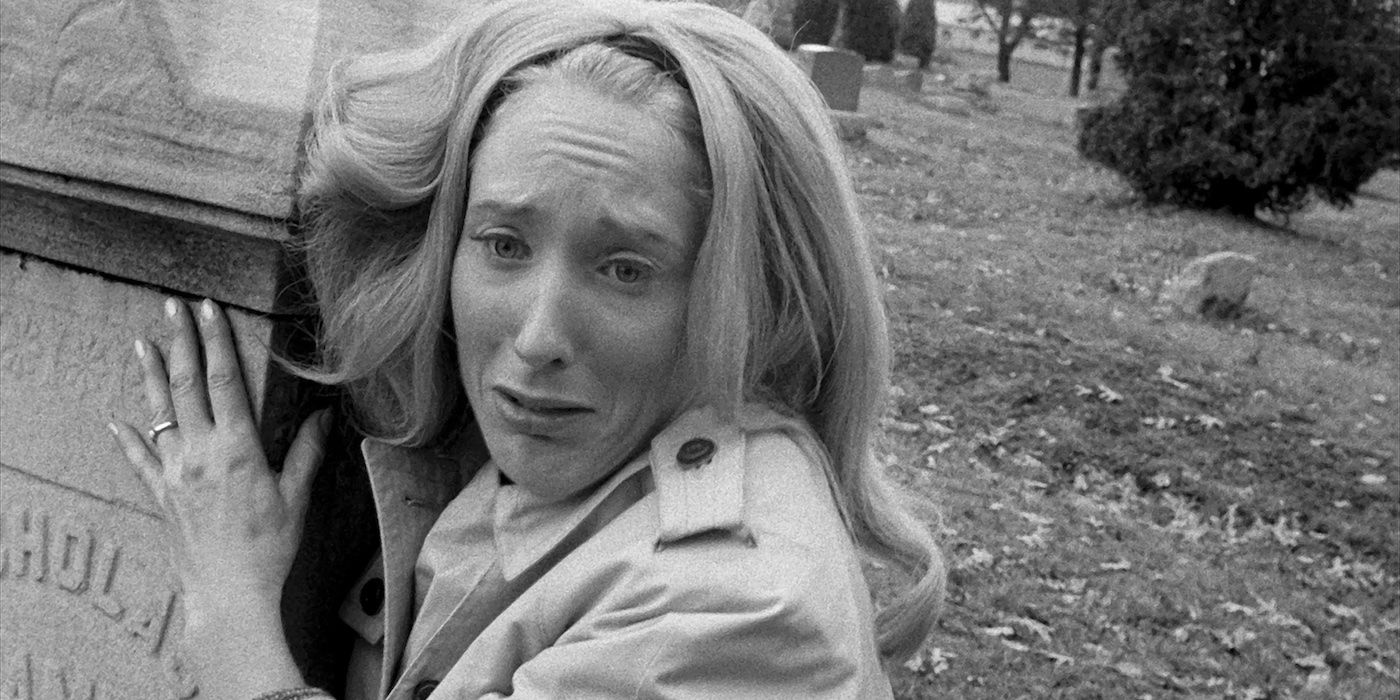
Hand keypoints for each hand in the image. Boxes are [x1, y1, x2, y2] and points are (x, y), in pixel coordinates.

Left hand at [108, 298, 329, 621]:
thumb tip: (325, 415)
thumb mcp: (297, 496)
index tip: (210, 310)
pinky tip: (115, 419)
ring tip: (141, 341)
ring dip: (149, 374)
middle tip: (173, 307)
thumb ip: (308, 451)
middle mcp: (200, 452)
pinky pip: (139, 459)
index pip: (224, 380)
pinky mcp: (162, 495)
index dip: (217, 341)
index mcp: (237, 447)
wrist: (230, 592)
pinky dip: (126, 437)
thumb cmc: (270, 547)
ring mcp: (175, 472)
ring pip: (158, 412)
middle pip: (185, 385)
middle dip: (180, 341)